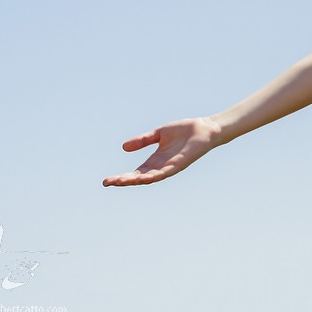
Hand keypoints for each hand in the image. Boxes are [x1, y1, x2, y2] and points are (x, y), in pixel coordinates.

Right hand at [102, 116, 221, 186]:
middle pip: (139, 177)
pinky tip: (144, 177)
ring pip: (151, 177)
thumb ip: (143, 140)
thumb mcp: (158, 134)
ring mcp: (171, 166)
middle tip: (108, 182)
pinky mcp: (180, 163)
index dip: (122, 177)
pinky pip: (166, 172)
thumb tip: (123, 147)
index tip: (106, 181)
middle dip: (124, 181)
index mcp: (155, 160)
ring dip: (136, 180)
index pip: (135, 172)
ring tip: (121, 181)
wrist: (205, 128)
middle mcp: (161, 166)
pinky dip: (155, 176)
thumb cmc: (184, 131)